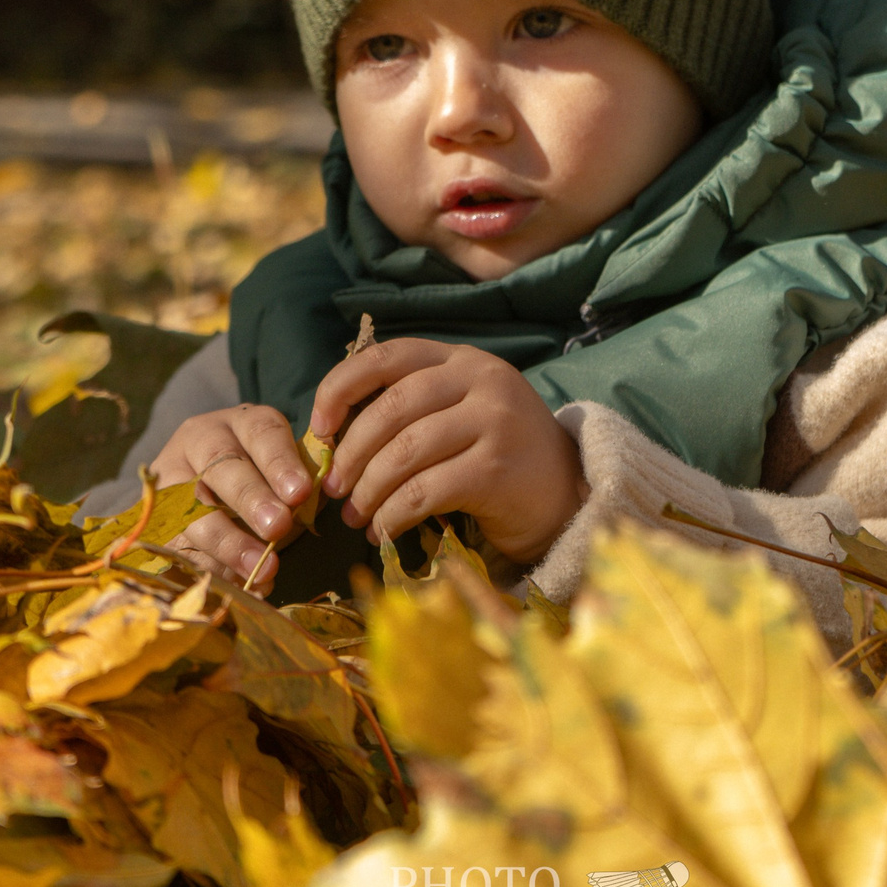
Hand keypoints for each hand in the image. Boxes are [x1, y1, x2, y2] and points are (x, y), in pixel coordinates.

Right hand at [147, 404, 314, 597]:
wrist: (198, 487)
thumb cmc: (259, 479)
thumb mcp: (282, 472)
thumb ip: (299, 486)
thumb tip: (313, 506)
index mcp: (242, 424)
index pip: (261, 432)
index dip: (280, 462)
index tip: (300, 492)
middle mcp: (201, 440)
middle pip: (222, 466)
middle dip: (251, 498)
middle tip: (278, 526)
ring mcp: (172, 476)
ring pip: (194, 508)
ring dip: (230, 542)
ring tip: (261, 568)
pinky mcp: (155, 514)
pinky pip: (179, 543)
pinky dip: (211, 567)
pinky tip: (237, 584)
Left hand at [309, 337, 585, 564]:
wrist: (568, 494)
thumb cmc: (499, 453)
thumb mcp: (462, 410)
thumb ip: (413, 406)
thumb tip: (333, 435)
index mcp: (462, 359)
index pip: (388, 356)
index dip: (342, 387)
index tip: (319, 425)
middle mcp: (481, 380)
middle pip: (391, 409)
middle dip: (352, 453)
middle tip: (333, 488)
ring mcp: (494, 422)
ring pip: (405, 452)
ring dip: (369, 490)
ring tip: (355, 516)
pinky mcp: (497, 469)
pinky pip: (425, 491)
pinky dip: (393, 515)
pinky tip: (384, 530)